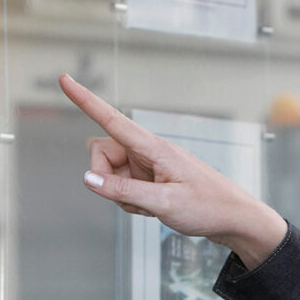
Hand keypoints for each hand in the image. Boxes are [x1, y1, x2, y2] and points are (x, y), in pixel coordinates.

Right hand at [58, 74, 287, 268]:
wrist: (235, 220)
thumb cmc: (207, 208)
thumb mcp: (163, 203)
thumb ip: (123, 190)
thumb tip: (87, 178)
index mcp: (154, 147)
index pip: (111, 119)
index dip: (85, 100)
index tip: (64, 79)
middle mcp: (148, 151)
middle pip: (102, 152)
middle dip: (104, 177)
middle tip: (132, 198)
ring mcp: (149, 165)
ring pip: (110, 173)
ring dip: (119, 193)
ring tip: (150, 206)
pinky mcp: (151, 178)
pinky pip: (123, 186)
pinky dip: (129, 200)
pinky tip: (152, 209)